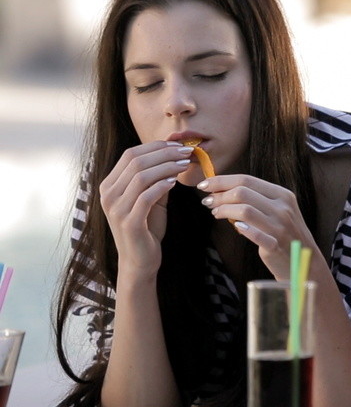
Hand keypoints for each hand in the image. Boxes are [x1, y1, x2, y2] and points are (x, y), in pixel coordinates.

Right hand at [100, 141, 192, 284]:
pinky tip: (175, 182)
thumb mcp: (152, 198)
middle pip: (136, 161)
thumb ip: (157, 178)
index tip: (178, 145)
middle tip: (186, 152)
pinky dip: (162, 186)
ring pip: (141, 176)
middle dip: (164, 153)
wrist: (139, 260)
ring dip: (166, 167)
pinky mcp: (128, 222)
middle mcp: (108, 194)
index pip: (130, 154)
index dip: (156, 146)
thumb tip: (175, 155)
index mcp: (109, 185)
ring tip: (185, 164)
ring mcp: (116, 209)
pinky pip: (146, 197)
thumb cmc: (146, 227)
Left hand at [196, 174, 319, 279]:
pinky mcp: (275, 245)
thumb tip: (222, 191)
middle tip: (208, 201)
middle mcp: (283, 208)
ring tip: (216, 213)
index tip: (205, 184)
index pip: (247, 180)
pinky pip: (253, 233)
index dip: (222, 180)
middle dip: (219, 195)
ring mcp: (280, 227)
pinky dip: (240, 228)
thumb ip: (256, 200)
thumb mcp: (278, 211)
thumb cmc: (286, 234)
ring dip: (223, 210)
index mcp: (283, 195)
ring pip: (244, 210)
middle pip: (242, 192)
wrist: (305, 262)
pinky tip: (235, 227)